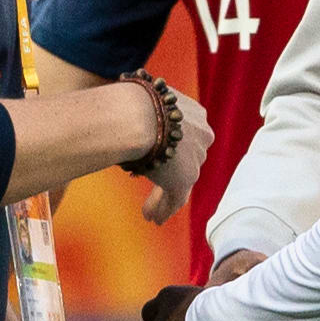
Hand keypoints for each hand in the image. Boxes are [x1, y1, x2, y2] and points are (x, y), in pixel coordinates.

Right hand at [130, 79, 212, 224]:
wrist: (137, 113)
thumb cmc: (128, 102)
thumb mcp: (138, 104)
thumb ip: (137, 113)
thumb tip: (117, 112)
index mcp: (193, 113)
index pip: (186, 136)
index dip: (174, 149)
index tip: (162, 157)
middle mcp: (202, 135)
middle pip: (187, 160)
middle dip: (171, 173)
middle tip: (158, 185)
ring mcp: (196, 158)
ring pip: (181, 182)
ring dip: (164, 198)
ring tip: (150, 213)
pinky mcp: (185, 178)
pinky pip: (175, 198)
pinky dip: (163, 208)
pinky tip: (151, 217)